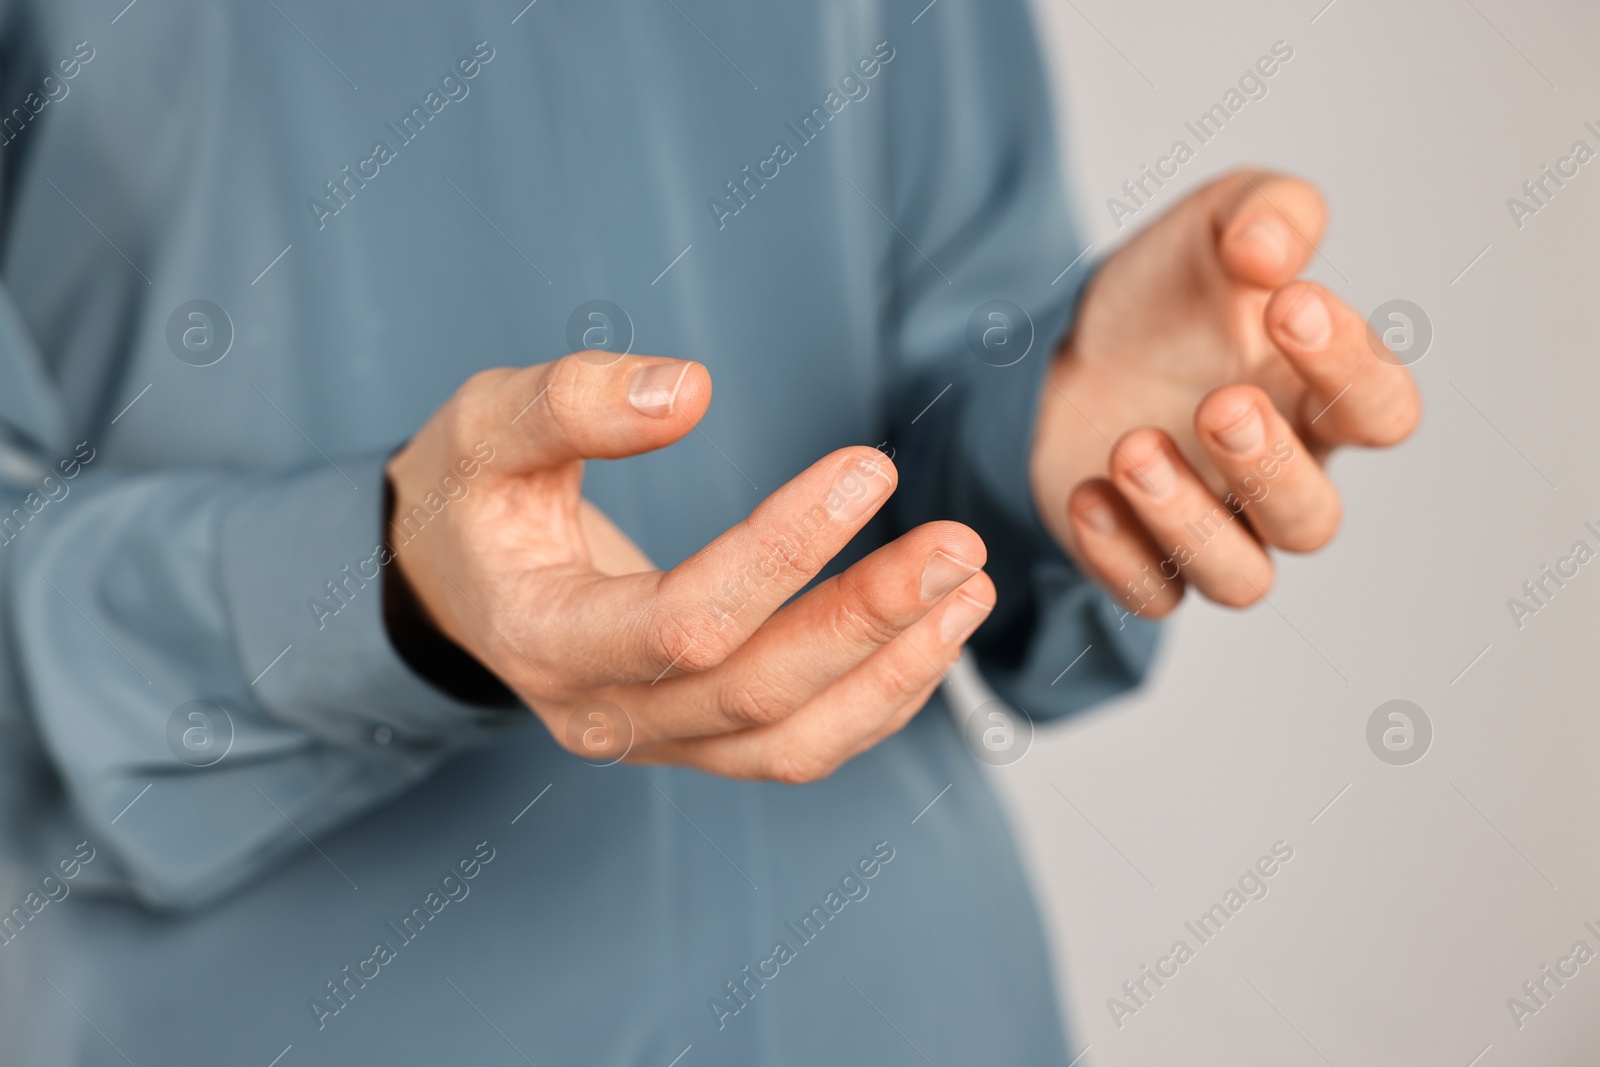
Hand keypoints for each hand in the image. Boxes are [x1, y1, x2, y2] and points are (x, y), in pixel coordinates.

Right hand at [386, 353, 994, 781]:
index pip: (685, 621)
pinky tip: (934, 632)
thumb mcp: (487, 426)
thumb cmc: (472, 497)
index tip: (867, 468)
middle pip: (757, 692)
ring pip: (793, 741)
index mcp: (546, 639)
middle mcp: (603, 715)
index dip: (784, 550)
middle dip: (869, 619)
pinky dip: (879, 698)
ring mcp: (655, 742)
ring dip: (894, 671)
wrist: (454, 583)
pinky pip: (800, 745)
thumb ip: (571, 403)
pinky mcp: (696, 742)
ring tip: (971, 589)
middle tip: (960, 545)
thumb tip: (690, 391)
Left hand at [1031, 170, 1420, 615]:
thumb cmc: (1166, 295)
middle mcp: (1276, 477)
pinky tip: (1086, 495)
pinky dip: (1121, 557)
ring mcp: (1210, 526)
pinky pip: (1152, 596)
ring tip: (1133, 447)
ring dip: (1189, 521)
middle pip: (1311, 519)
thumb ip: (1265, 213)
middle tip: (1219, 404)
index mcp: (1318, 398)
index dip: (1351, 367)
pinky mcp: (1138, 556)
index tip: (1290, 304)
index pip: (1380, 409)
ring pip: (1240, 578)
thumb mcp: (1215, 223)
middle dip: (1269, 467)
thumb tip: (1270, 250)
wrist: (1066, 342)